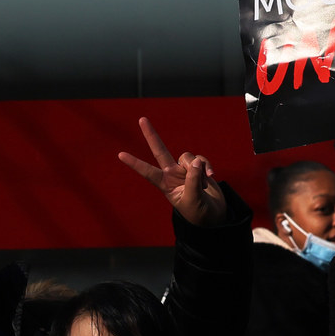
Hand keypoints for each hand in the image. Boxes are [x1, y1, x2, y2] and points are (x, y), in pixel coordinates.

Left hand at [114, 117, 232, 227]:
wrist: (214, 216)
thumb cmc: (198, 213)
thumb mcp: (192, 200)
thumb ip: (193, 181)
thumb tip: (196, 161)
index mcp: (165, 185)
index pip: (148, 172)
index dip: (135, 163)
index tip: (120, 155)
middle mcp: (172, 174)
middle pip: (160, 151)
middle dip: (151, 136)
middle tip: (141, 119)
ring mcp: (185, 169)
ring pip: (187, 157)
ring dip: (197, 169)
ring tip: (203, 186)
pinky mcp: (199, 167)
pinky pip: (201, 159)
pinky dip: (206, 166)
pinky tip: (210, 176)